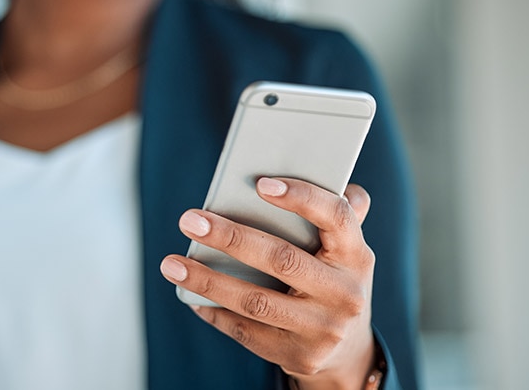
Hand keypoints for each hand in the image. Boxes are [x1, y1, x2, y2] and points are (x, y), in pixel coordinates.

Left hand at [160, 178, 376, 389]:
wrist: (347, 351)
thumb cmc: (333, 280)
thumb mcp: (345, 250)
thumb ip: (338, 213)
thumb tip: (328, 172)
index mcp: (357, 255)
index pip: (335, 217)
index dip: (301, 198)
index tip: (260, 183)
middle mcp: (344, 293)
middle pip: (281, 259)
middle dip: (230, 237)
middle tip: (189, 220)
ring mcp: (322, 329)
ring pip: (255, 301)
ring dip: (207, 280)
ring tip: (171, 263)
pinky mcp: (299, 356)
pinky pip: (246, 332)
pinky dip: (214, 311)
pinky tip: (190, 296)